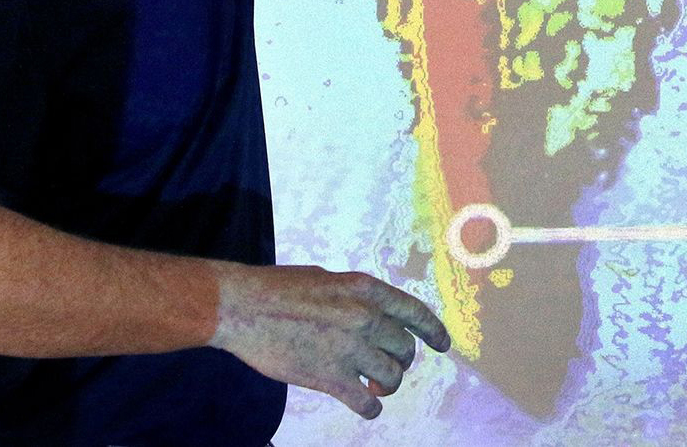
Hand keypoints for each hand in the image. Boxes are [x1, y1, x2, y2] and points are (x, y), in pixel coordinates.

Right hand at [205, 261, 453, 419]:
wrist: (243, 307)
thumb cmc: (279, 288)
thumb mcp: (327, 279)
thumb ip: (355, 297)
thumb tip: (371, 314)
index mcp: (366, 289)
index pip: (415, 312)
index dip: (433, 331)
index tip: (443, 345)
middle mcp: (365, 317)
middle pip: (405, 348)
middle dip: (401, 359)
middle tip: (388, 366)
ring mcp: (349, 348)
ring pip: (392, 376)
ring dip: (388, 384)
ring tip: (376, 386)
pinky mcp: (330, 377)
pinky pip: (366, 402)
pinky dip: (371, 408)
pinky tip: (367, 406)